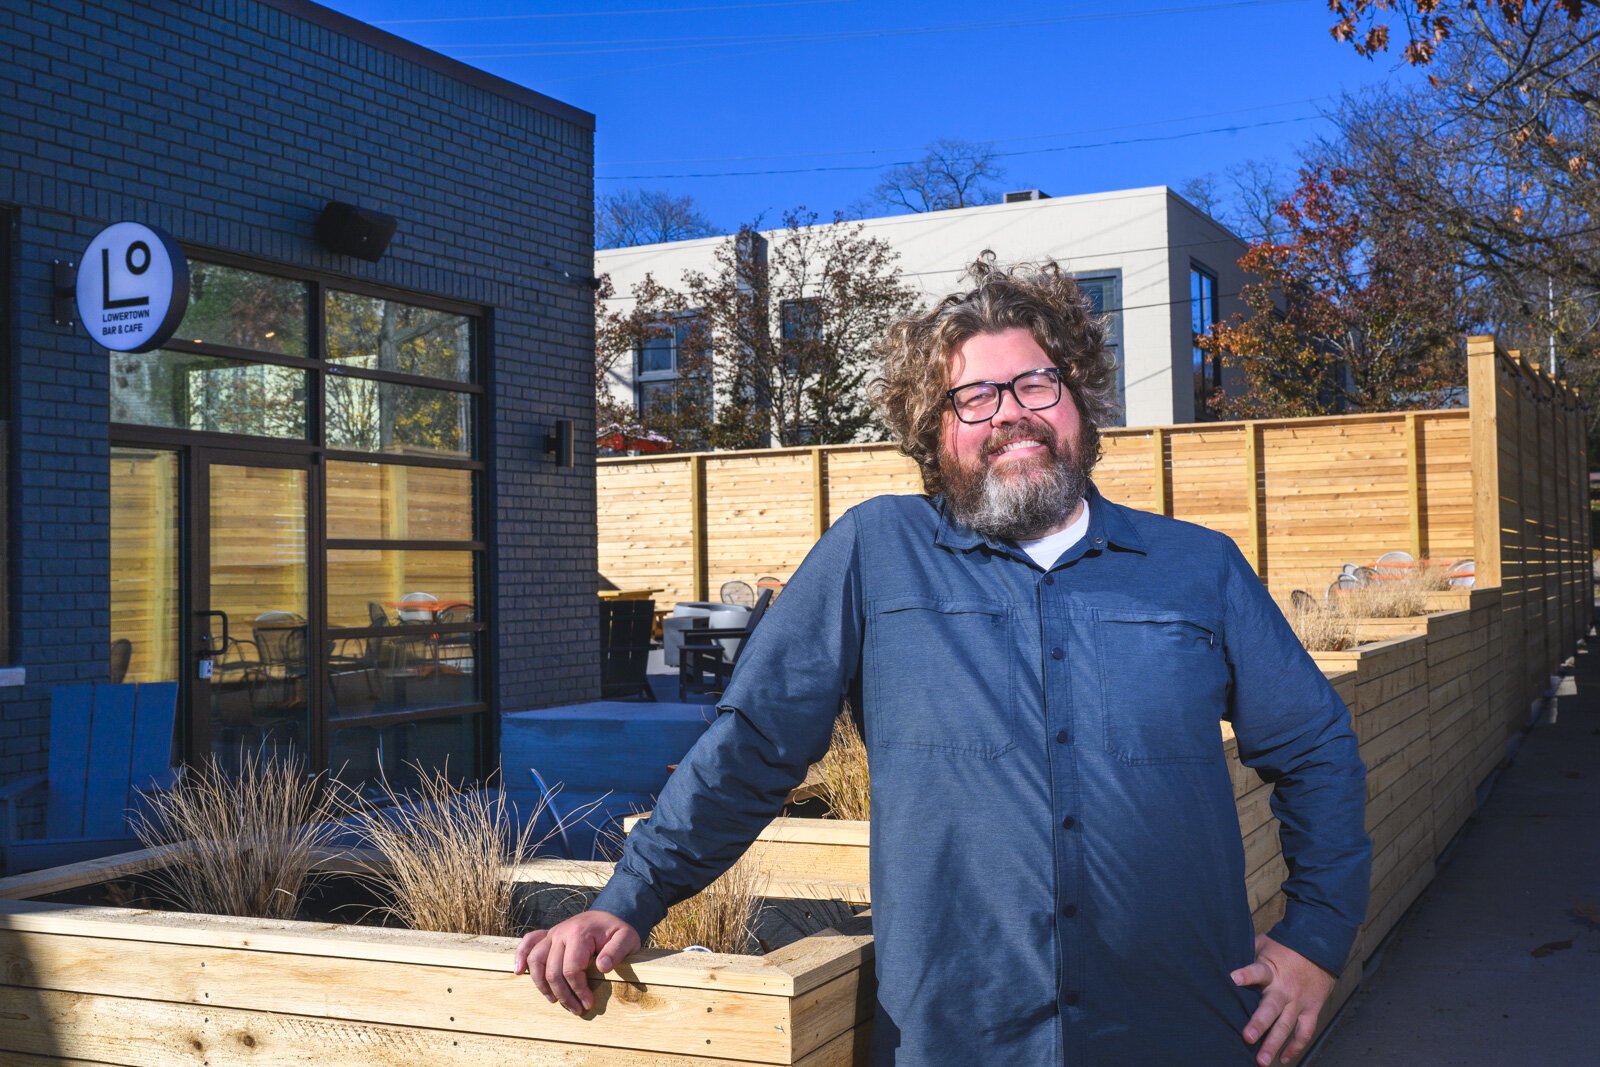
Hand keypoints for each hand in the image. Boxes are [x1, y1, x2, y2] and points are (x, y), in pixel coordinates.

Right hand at [513, 910, 640, 1015]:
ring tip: (554, 1000)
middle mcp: (561, 932)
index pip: (571, 969)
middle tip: (577, 1009)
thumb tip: (603, 967)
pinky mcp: (548, 936)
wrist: (611, 912)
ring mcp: (552, 933)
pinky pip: (528, 943)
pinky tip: (518, 971)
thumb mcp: (626, 939)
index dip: (578, 990)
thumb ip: (616, 952)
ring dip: (542, 984)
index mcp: (579, 933)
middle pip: (552, 970)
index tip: (588, 1003)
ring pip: (535, 960)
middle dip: (563, 994)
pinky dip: (520, 956)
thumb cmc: (617, 930)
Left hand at [1231, 934, 1336, 1065]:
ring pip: (1287, 1026)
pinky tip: (1284, 1058)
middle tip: (1247, 1037)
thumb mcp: (1264, 944)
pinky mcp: (1311, 1010)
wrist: (1319, 948)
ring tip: (1262, 1060)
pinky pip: (1305, 1032)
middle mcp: (1284, 989)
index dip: (1246, 974)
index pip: (1257, 971)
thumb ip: (1247, 954)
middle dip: (1259, 1023)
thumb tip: (1223, 958)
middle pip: (1271, 1007)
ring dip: (1274, 1044)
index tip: (1232, 978)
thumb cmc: (1284, 947)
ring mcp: (1299, 1001)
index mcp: (1271, 970)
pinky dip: (1296, 1046)